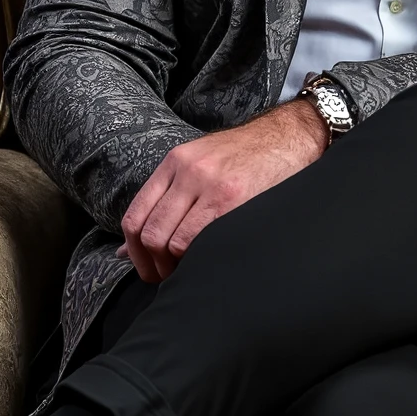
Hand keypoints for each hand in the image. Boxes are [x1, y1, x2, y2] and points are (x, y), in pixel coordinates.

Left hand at [120, 99, 328, 281]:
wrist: (287, 136)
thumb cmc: (245, 156)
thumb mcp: (199, 165)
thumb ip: (167, 200)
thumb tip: (128, 247)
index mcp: (174, 163)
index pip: (134, 216)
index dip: (134, 252)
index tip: (147, 267)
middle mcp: (187, 172)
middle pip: (150, 233)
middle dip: (153, 266)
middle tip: (166, 278)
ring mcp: (210, 185)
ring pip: (172, 242)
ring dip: (175, 267)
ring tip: (187, 273)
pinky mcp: (234, 199)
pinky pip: (200, 241)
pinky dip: (197, 259)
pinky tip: (206, 262)